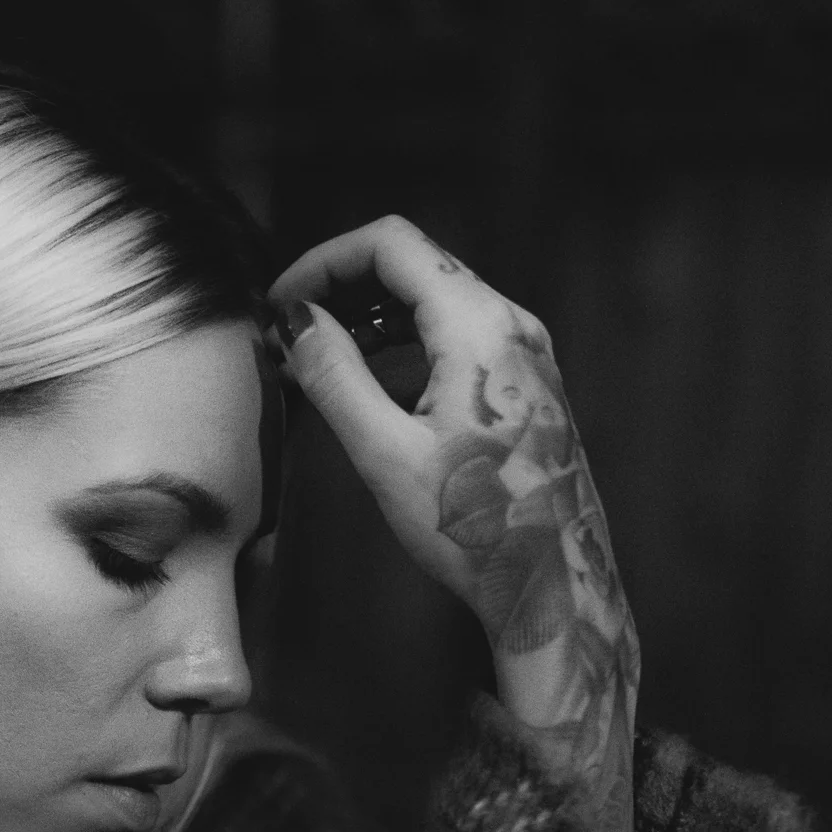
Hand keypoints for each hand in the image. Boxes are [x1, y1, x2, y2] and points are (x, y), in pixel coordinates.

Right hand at [268, 216, 639, 831]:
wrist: (550, 586)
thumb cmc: (473, 530)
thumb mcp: (384, 452)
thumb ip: (333, 375)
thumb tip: (293, 322)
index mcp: (479, 327)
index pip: (391, 244)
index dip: (324, 261)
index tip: (280, 303)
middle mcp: (512, 326)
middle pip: (416, 265)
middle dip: (345, 286)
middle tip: (290, 328)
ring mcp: (527, 355)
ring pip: (438, 301)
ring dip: (375, 316)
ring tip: (321, 356)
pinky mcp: (529, 386)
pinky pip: (461, 337)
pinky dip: (409, 343)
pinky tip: (375, 384)